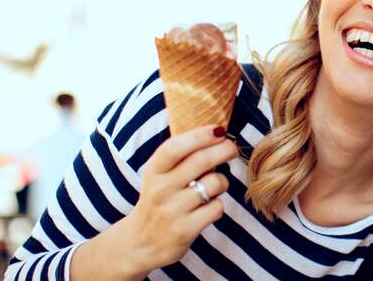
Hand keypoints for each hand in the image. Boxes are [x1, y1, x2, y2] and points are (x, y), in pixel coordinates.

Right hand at [118, 125, 237, 274]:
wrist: (140, 243)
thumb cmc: (159, 199)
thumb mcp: (159, 175)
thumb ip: (181, 156)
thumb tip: (217, 132)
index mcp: (153, 171)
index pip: (175, 147)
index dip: (199, 135)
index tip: (219, 129)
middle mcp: (160, 189)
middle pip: (202, 161)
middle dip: (225, 149)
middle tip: (232, 149)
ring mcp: (172, 211)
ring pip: (214, 183)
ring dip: (222, 181)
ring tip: (214, 186)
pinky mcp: (184, 230)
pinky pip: (217, 207)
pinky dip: (218, 205)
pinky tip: (208, 207)